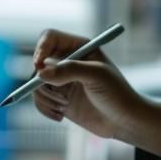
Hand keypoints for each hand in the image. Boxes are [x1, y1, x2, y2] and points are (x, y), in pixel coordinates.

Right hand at [29, 29, 160, 154]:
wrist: (124, 121)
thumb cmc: (117, 93)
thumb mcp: (97, 76)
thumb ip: (69, 70)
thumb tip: (41, 73)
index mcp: (78, 47)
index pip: (49, 37)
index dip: (41, 48)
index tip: (39, 66)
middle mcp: (67, 61)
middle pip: (38, 61)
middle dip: (42, 80)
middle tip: (58, 95)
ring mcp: (61, 81)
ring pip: (36, 83)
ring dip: (45, 97)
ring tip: (64, 107)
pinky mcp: (59, 99)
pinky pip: (39, 100)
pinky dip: (44, 108)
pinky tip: (60, 116)